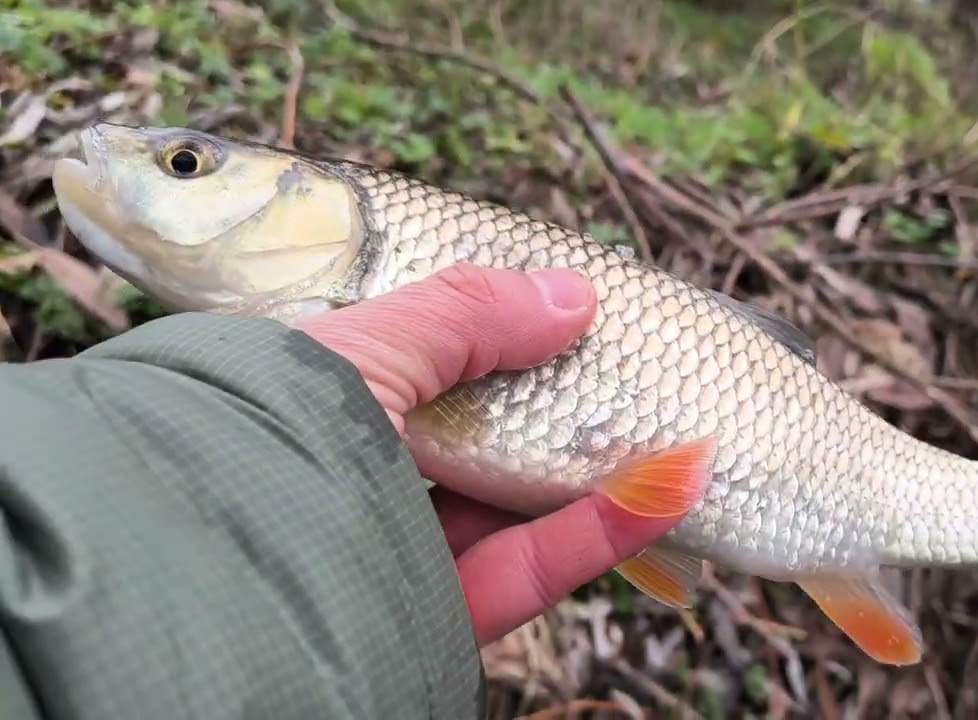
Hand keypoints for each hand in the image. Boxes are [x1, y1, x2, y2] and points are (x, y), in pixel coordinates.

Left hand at [295, 264, 694, 644]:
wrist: (216, 577)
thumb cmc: (269, 432)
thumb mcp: (362, 341)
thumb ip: (466, 314)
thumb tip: (573, 297)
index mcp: (323, 399)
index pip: (418, 358)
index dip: (492, 335)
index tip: (565, 310)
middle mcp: (359, 472)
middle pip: (482, 436)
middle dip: (560, 404)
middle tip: (631, 369)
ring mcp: (401, 549)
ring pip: (517, 504)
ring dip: (604, 467)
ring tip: (686, 427)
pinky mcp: (439, 615)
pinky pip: (534, 567)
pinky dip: (610, 529)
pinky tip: (678, 482)